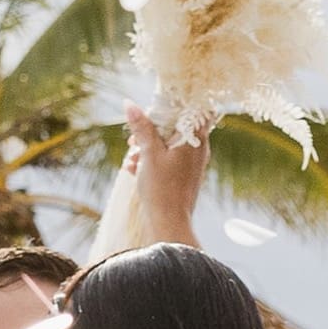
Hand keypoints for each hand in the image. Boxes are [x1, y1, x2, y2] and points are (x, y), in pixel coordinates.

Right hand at [124, 103, 209, 239]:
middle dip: (150, 131)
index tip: (150, 116)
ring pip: (168, 144)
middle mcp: (198, 148)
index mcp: (195, 137)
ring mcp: (192, 163)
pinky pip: (169, 160)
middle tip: (133, 141)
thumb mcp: (148, 154)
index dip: (166, 109)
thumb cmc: (162, 189)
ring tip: (132, 160)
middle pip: (174, 126)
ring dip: (147, 148)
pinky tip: (135, 170)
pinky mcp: (184, 176)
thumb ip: (141, 127)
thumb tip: (129, 103)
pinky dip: (152, 161)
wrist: (169, 225)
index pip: (187, 108)